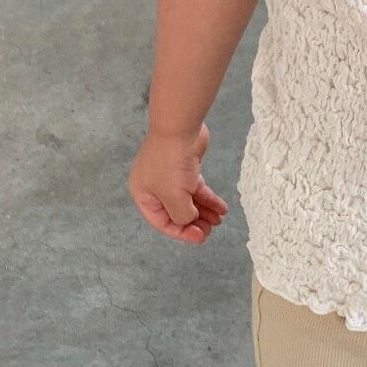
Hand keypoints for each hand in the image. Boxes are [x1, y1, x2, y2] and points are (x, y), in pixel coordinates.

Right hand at [128, 123, 227, 244]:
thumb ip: (181, 215)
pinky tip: (222, 207)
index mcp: (144, 195)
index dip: (181, 233)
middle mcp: (154, 187)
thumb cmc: (170, 163)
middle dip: (194, 222)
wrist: (180, 128)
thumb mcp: (175, 197)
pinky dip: (209, 198)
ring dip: (204, 212)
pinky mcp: (185, 168)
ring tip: (219, 220)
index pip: (162, 222)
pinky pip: (197, 189)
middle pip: (176, 212)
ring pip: (189, 201)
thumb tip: (189, 220)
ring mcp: (170, 177)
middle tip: (211, 230)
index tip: (200, 237)